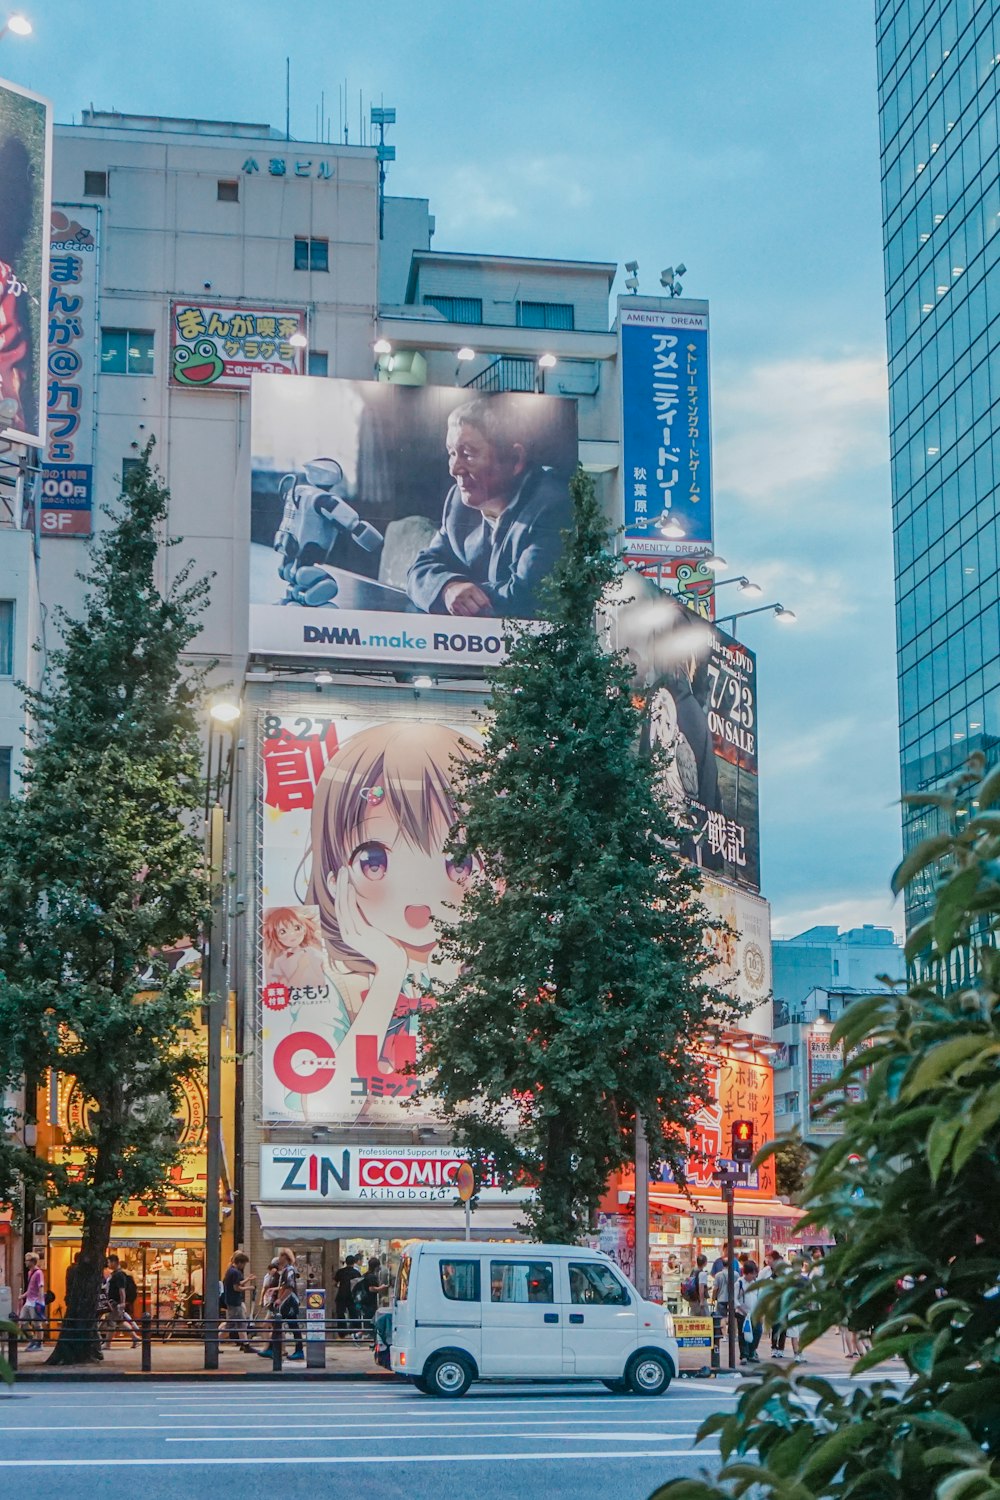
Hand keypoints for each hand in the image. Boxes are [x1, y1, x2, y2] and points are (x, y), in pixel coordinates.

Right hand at [335, 866, 408, 980]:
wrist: (392, 964)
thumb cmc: (386, 947)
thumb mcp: (373, 931)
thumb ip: (365, 920)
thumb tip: (363, 907)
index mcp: (348, 932)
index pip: (339, 908)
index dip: (337, 892)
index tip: (338, 878)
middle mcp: (346, 932)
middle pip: (338, 904)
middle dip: (338, 886)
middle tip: (340, 870)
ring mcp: (352, 934)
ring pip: (342, 906)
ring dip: (342, 888)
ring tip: (344, 874)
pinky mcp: (360, 933)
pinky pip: (352, 913)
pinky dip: (349, 899)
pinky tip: (350, 888)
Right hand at [441, 579, 492, 615]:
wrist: (450, 588)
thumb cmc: (466, 590)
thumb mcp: (475, 589)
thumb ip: (483, 598)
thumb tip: (490, 609)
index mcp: (471, 588)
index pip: (483, 603)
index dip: (487, 608)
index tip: (489, 611)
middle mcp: (462, 594)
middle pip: (475, 610)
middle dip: (480, 613)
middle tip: (481, 614)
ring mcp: (456, 601)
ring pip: (468, 615)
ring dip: (473, 616)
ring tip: (474, 614)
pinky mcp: (451, 608)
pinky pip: (462, 616)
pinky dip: (466, 617)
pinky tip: (467, 613)